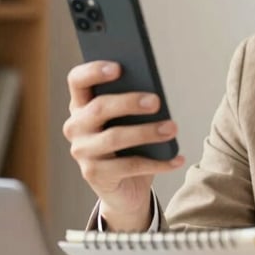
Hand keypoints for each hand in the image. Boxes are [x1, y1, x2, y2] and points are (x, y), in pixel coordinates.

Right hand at [62, 61, 183, 230]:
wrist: (124, 186)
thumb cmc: (130, 145)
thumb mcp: (130, 121)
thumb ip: (134, 106)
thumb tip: (154, 95)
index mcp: (82, 105)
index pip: (77, 80)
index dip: (94, 71)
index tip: (119, 67)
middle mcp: (76, 126)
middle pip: (99, 108)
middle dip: (129, 102)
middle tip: (156, 101)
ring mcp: (82, 152)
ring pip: (114, 138)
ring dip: (147, 132)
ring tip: (172, 128)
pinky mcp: (94, 175)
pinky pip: (129, 166)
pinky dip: (158, 162)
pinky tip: (177, 158)